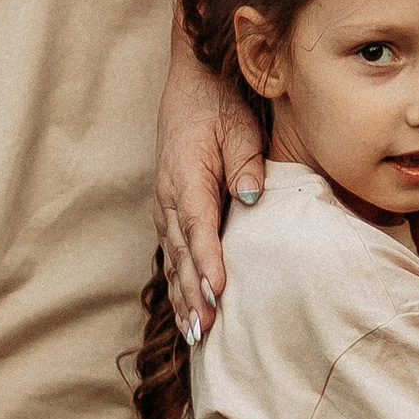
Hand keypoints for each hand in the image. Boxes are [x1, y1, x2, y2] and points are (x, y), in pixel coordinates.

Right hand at [153, 36, 263, 338]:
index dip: (206, 261)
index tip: (218, 292)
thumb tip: (251, 197)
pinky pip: (172, 253)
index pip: (198, 225)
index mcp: (186, 175)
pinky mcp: (171, 211)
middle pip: (181, 252)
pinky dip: (178, 283)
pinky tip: (187, 311)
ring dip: (182, 296)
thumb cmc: (221, 104)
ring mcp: (166, 206)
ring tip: (195, 334)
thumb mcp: (240, 125)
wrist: (193, 83)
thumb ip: (245, 162)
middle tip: (206, 330)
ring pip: (173, 259)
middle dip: (192, 293)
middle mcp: (170, 196)